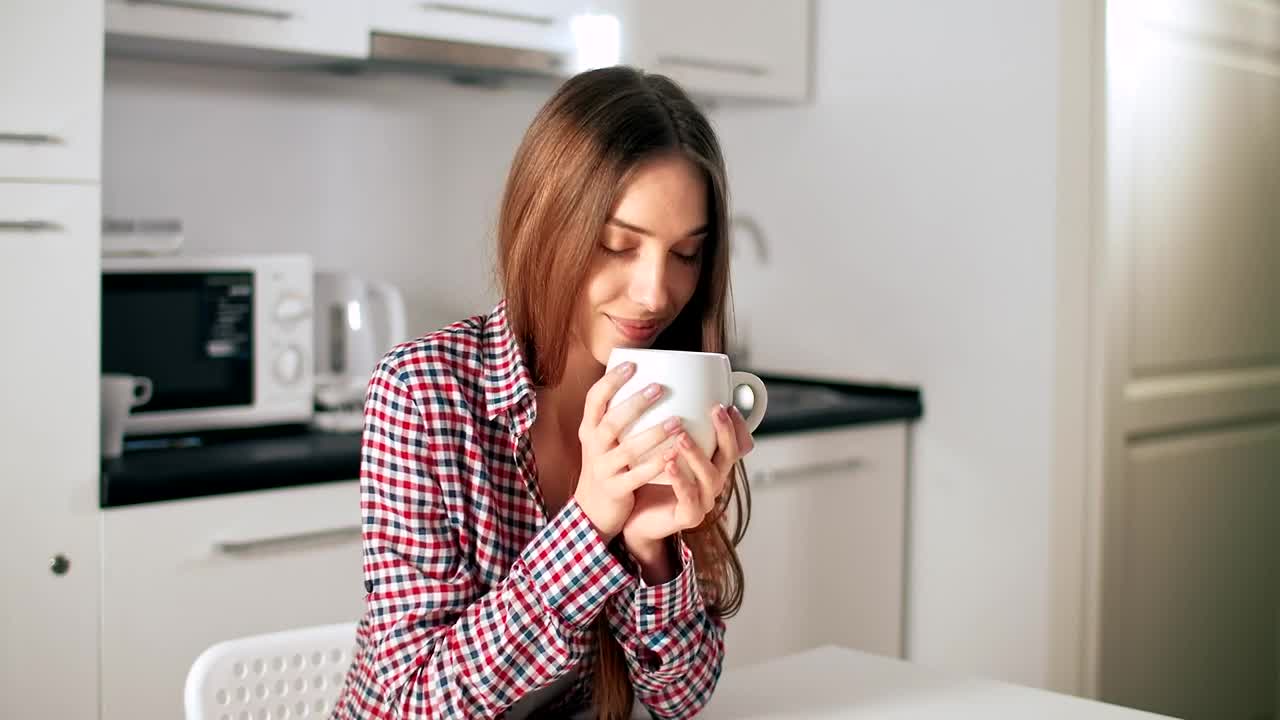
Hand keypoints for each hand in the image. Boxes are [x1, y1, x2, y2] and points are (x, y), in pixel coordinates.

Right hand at [573, 361, 684, 540]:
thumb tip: (650, 378)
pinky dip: (656, 465)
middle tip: (659, 388)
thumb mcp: (604, 440)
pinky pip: (637, 476)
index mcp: (589, 429)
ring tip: (677, 422)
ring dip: (653, 434)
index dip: (611, 381)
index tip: (632, 365)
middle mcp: (593, 447)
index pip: (594, 400)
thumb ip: (619, 416)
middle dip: (635, 404)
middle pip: (610, 422)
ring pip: (626, 450)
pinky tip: (674, 455)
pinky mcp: (615, 489)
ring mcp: (603, 469)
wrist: (593, 509)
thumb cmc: (608, 465)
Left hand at [621, 403, 755, 553]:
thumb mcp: (661, 448)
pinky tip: (670, 463)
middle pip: (729, 456)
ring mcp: (703, 500)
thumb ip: (669, 427)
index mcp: (711, 464)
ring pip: (710, 476)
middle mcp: (712, 482)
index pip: (735, 443)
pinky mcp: (689, 516)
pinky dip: (680, 478)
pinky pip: (688, 497)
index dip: (737, 425)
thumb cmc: (649, 480)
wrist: (635, 518)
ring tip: (682, 436)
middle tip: (715, 409)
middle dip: (725, 431)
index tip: (729, 404)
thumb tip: (662, 389)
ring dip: (697, 453)